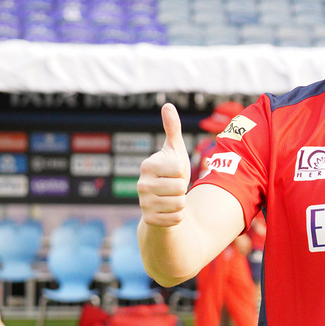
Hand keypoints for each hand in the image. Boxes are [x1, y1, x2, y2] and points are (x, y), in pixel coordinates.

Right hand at [138, 104, 190, 227]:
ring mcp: (143, 203)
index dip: (183, 172)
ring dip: (181, 202)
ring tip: (171, 198)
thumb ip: (172, 129)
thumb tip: (167, 105)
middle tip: (173, 187)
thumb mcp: (174, 150)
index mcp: (148, 165)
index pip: (180, 169)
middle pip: (180, 188)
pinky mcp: (149, 220)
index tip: (174, 172)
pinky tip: (168, 211)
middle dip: (183, 188)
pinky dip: (178, 216)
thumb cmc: (171, 173)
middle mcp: (141, 184)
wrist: (163, 202)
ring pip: (180, 204)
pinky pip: (176, 218)